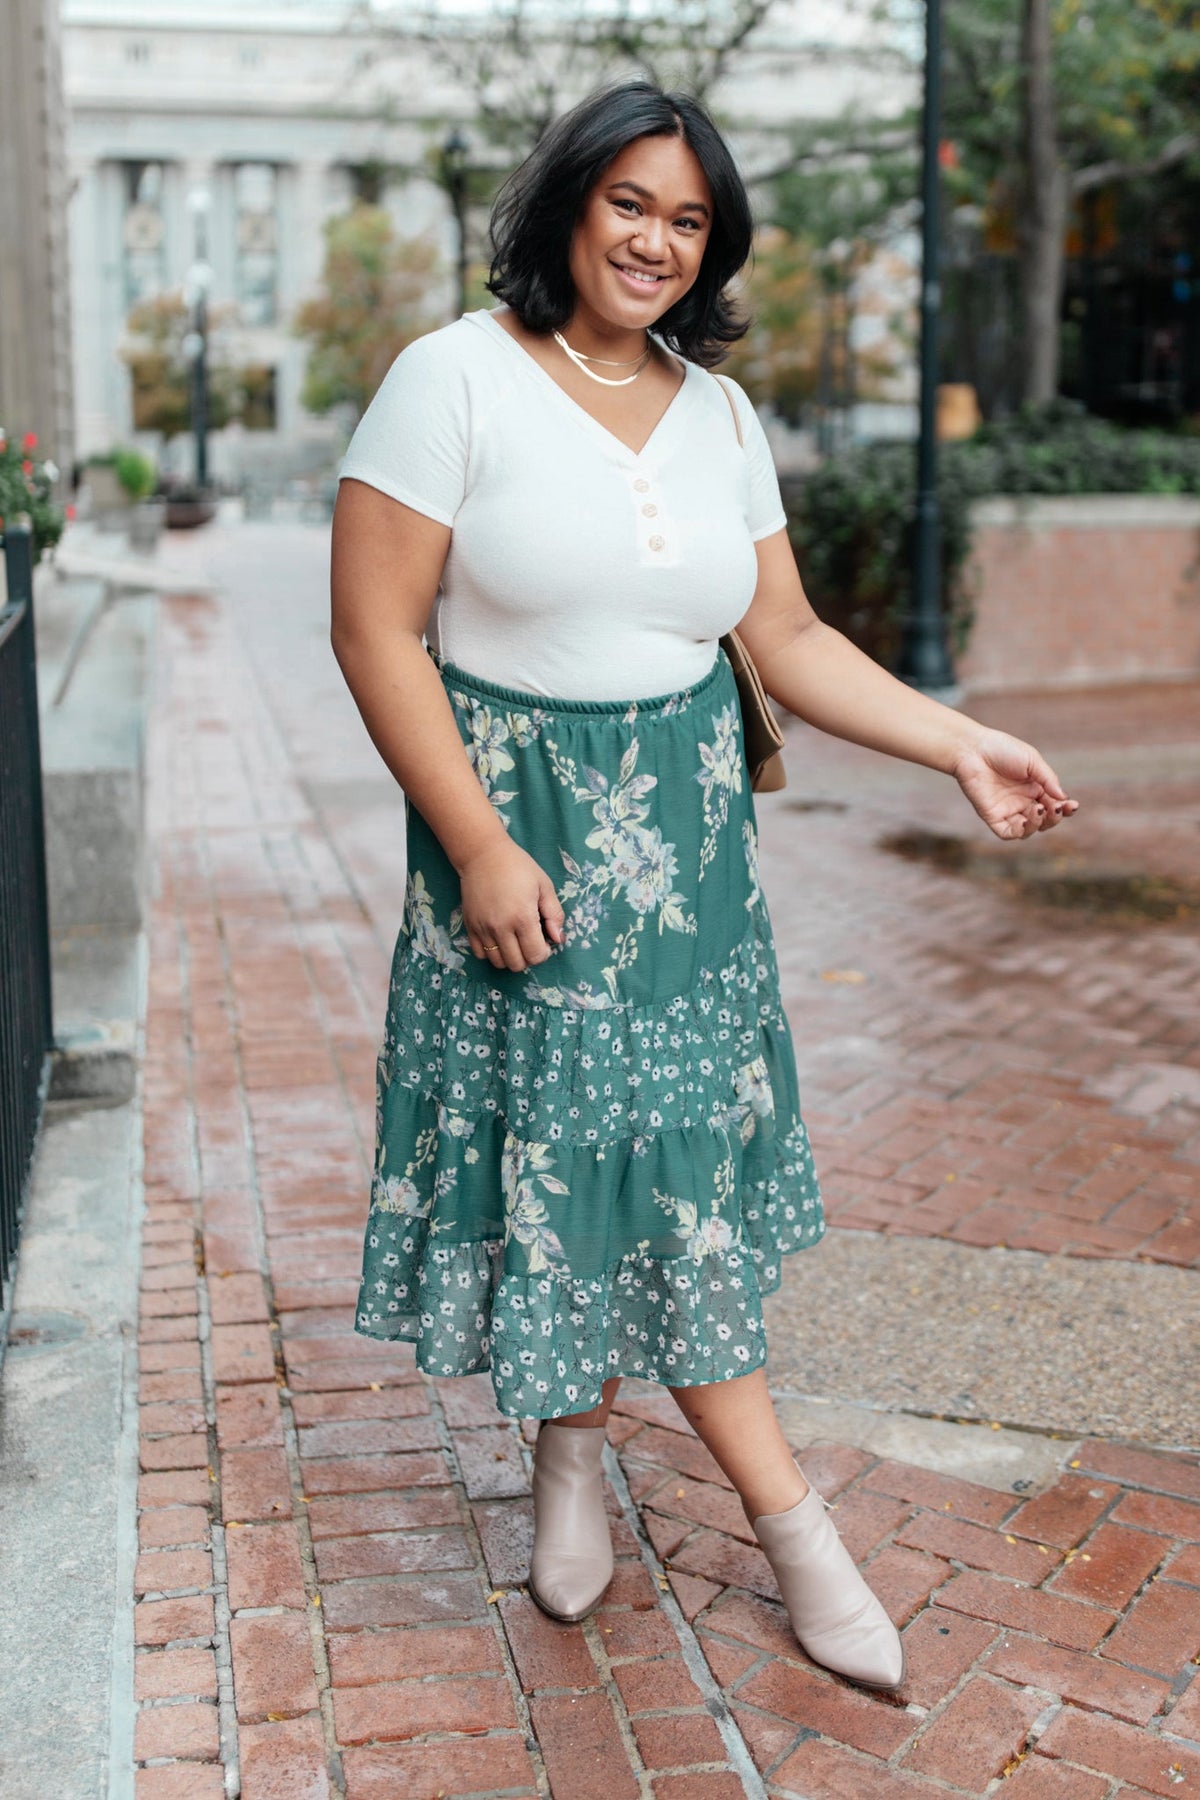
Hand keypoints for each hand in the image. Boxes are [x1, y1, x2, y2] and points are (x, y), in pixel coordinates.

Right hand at [458, 838, 565, 971]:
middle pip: (516, 964)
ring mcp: (483, 928)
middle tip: (530, 941)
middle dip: (528, 958)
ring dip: (510, 957)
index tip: (544, 942)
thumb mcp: (544, 886)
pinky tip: (498, 939)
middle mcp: (501, 927)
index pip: (535, 955)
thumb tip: (558, 940)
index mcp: (523, 917)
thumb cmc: (518, 867)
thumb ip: (555, 915)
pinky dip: (491, 953)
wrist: (483, 855)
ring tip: (514, 942)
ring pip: (498, 963)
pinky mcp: (469, 926)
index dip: (543, 953)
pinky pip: (480, 954)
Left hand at [952, 727, 1078, 840]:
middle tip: (1057, 808)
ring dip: (1039, 824)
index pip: (1054, 804)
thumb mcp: (1032, 761)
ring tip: (1040, 808)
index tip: (1072, 805)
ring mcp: (1007, 810)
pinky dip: (1020, 832)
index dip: (1064, 808)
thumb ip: (1048, 779)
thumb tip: (1063, 797)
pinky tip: (1026, 821)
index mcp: (1034, 788)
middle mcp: (1022, 801)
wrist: (973, 750)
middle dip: (1054, 817)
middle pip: (1044, 820)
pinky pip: (1008, 832)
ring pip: (1029, 829)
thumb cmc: (1002, 749)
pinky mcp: (992, 816)